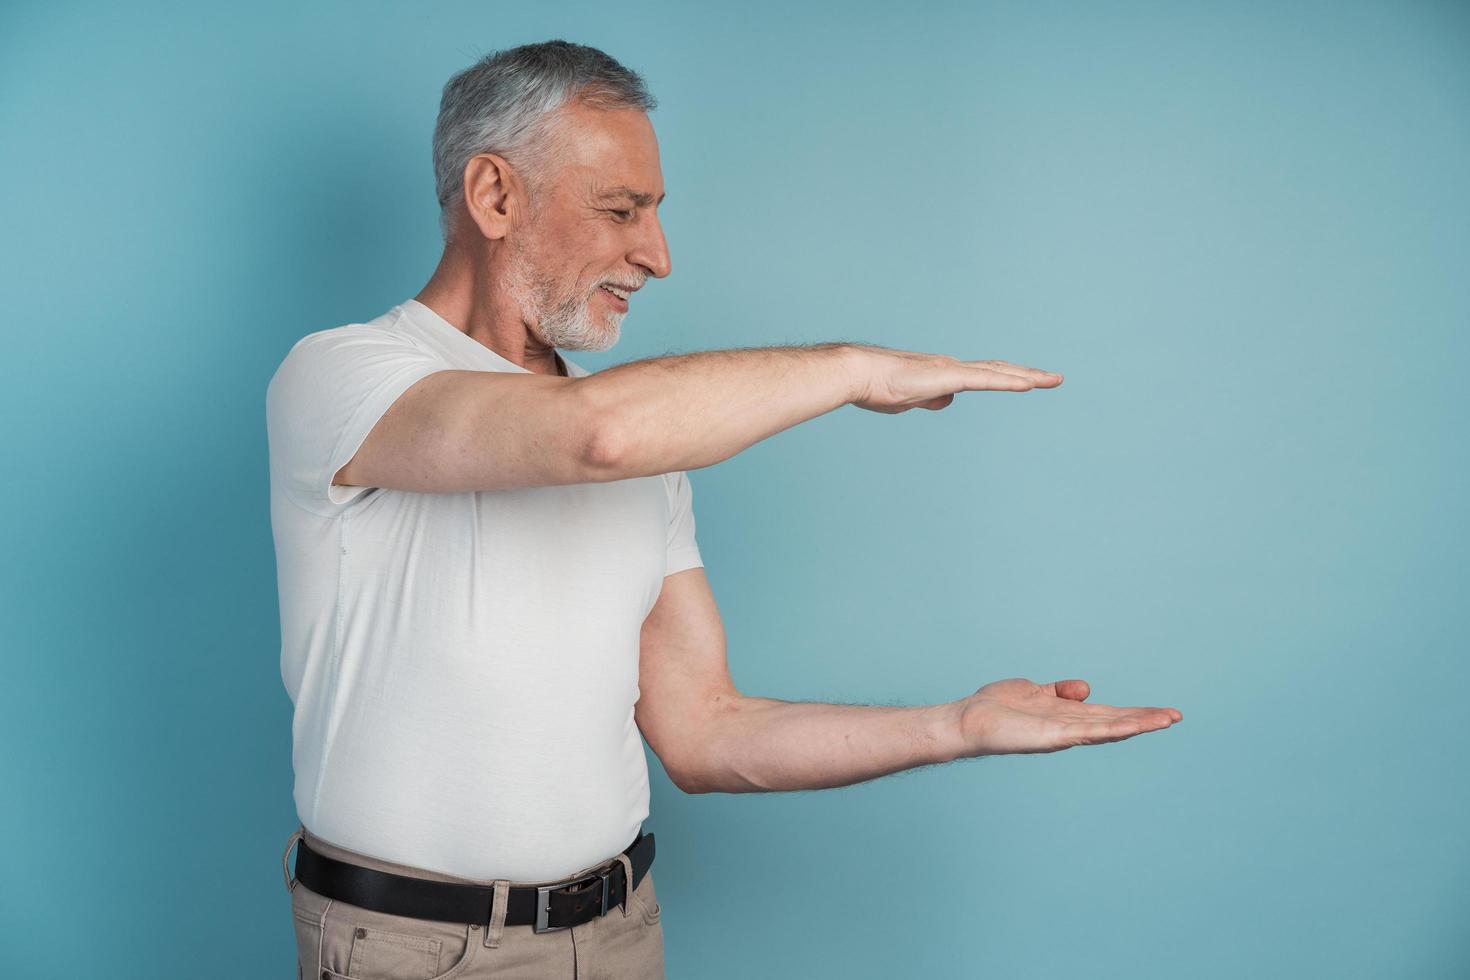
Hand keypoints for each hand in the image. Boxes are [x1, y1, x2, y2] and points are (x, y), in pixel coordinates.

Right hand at [846, 345, 1062, 413]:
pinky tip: (1029, 385)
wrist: (860, 374)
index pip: (982, 374)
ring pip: (998, 374)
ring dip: (1028, 377)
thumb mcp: (908, 400)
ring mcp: (951, 370)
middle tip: (1054, 378)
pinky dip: (1009, 383)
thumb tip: (947, 401)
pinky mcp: (947, 378)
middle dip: (1027, 375)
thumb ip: (929, 400)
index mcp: (942, 372)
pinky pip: (985, 381)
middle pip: (998, 370)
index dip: (1006, 377)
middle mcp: (951, 366)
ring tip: (1054, 380)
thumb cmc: (876, 387)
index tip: (1026, 381)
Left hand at [953, 678, 1180, 756]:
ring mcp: (1062, 734)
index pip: (1109, 714)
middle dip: (1145, 720)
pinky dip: (1110, 728)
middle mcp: (1069, 728)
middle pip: (1115, 722)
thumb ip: (1060, 690)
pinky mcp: (1052, 736)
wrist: (968, 721)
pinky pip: (1086, 732)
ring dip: (1137, 724)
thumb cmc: (998, 708)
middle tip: (1176, 716)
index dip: (1135, 713)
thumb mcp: (1035, 691)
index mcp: (1067, 716)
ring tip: (1166, 720)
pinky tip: (1130, 725)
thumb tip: (1086, 688)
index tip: (1163, 711)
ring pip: (1107, 728)